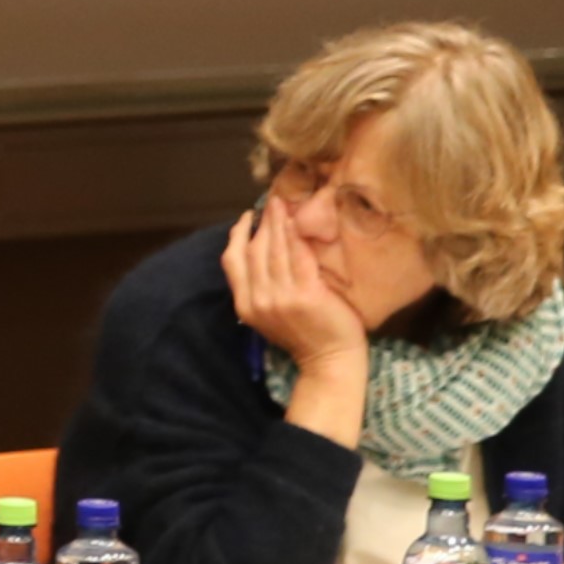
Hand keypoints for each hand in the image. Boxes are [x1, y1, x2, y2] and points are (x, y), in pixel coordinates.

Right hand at [222, 202, 368, 396]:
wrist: (330, 361)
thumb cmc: (304, 337)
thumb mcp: (269, 317)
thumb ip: (260, 290)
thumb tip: (260, 255)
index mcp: (245, 306)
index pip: (233, 262)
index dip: (238, 236)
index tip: (246, 218)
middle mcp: (258, 300)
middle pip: (253, 251)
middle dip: (261, 223)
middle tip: (271, 202)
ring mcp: (282, 297)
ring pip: (273, 250)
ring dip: (276, 223)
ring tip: (282, 204)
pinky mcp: (306, 294)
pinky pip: (297, 257)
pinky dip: (294, 236)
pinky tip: (295, 222)